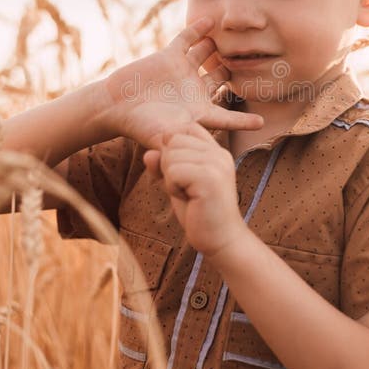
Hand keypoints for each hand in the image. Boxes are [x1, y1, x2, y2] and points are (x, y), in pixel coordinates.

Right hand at [94, 16, 262, 148]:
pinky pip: (187, 40)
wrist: (114, 107)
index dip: (243, 120)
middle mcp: (193, 91)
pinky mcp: (169, 57)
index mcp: (198, 113)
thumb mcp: (168, 138)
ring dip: (219, 49)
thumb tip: (207, 158)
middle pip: (221, 79)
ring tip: (234, 37)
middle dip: (234, 71)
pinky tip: (211, 20)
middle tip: (250, 60)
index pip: (227, 117)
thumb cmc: (141, 127)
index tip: (261, 123)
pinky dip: (198, 30)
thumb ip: (188, 144)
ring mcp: (182, 73)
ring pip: (207, 57)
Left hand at [143, 122, 250, 257]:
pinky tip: (189, 199)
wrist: (221, 240)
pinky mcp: (210, 178)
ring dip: (171, 179)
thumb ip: (164, 166)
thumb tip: (148, 154)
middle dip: (168, 166)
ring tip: (189, 194)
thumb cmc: (199, 213)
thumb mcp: (177, 184)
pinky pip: (173, 171)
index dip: (171, 147)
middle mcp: (219, 153)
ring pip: (170, 156)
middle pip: (172, 140)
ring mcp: (216, 164)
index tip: (179, 172)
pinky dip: (173, 188)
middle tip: (185, 188)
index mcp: (216, 152)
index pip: (185, 128)